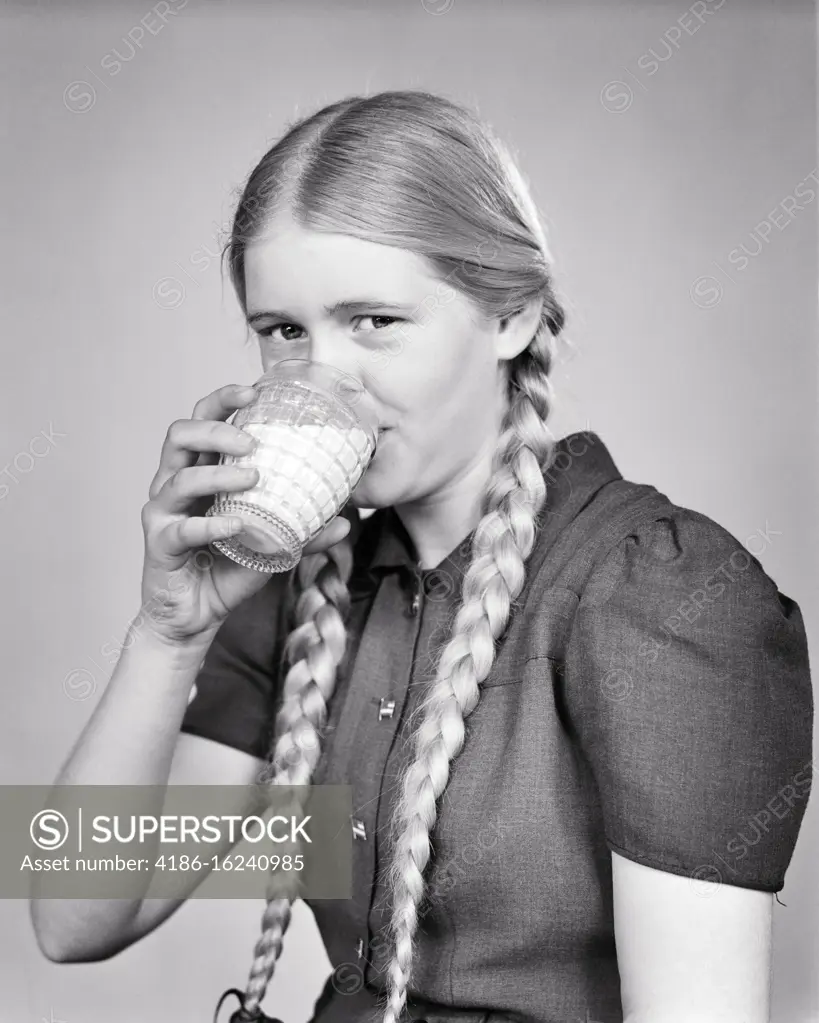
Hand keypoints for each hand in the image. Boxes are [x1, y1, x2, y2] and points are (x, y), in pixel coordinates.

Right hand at [138, 383, 352, 644]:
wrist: (197, 617)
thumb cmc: (228, 570)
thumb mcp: (274, 546)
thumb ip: (305, 531)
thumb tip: (347, 520)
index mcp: (200, 472)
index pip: (203, 422)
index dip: (223, 401)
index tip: (254, 392)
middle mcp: (174, 484)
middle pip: (180, 435)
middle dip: (216, 429)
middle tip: (253, 441)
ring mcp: (163, 512)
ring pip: (180, 478)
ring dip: (219, 474)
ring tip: (254, 478)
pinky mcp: (160, 543)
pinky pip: (182, 527)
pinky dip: (211, 523)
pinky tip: (237, 524)